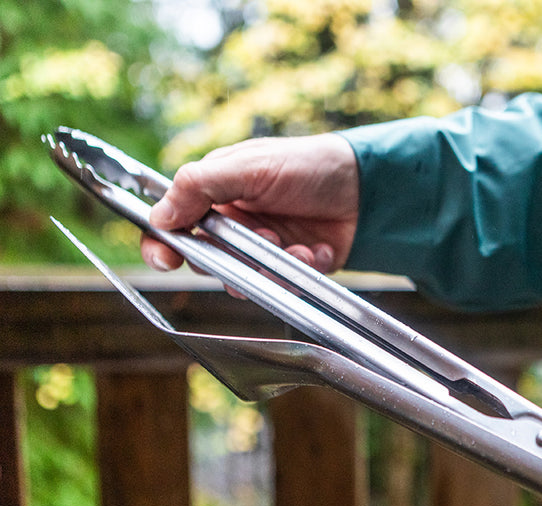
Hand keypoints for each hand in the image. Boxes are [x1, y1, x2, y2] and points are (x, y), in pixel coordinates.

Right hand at [140, 133, 358, 274]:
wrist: (363, 187)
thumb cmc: (306, 165)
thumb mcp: (250, 166)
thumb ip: (200, 187)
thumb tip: (159, 215)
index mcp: (215, 196)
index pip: (174, 226)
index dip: (163, 245)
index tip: (166, 258)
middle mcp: (234, 226)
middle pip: (207, 261)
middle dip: (230, 257)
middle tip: (258, 237)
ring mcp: (261, 250)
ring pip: (243, 280)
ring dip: (266, 264)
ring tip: (290, 244)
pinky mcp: (288, 270)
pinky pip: (280, 286)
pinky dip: (297, 270)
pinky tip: (315, 249)